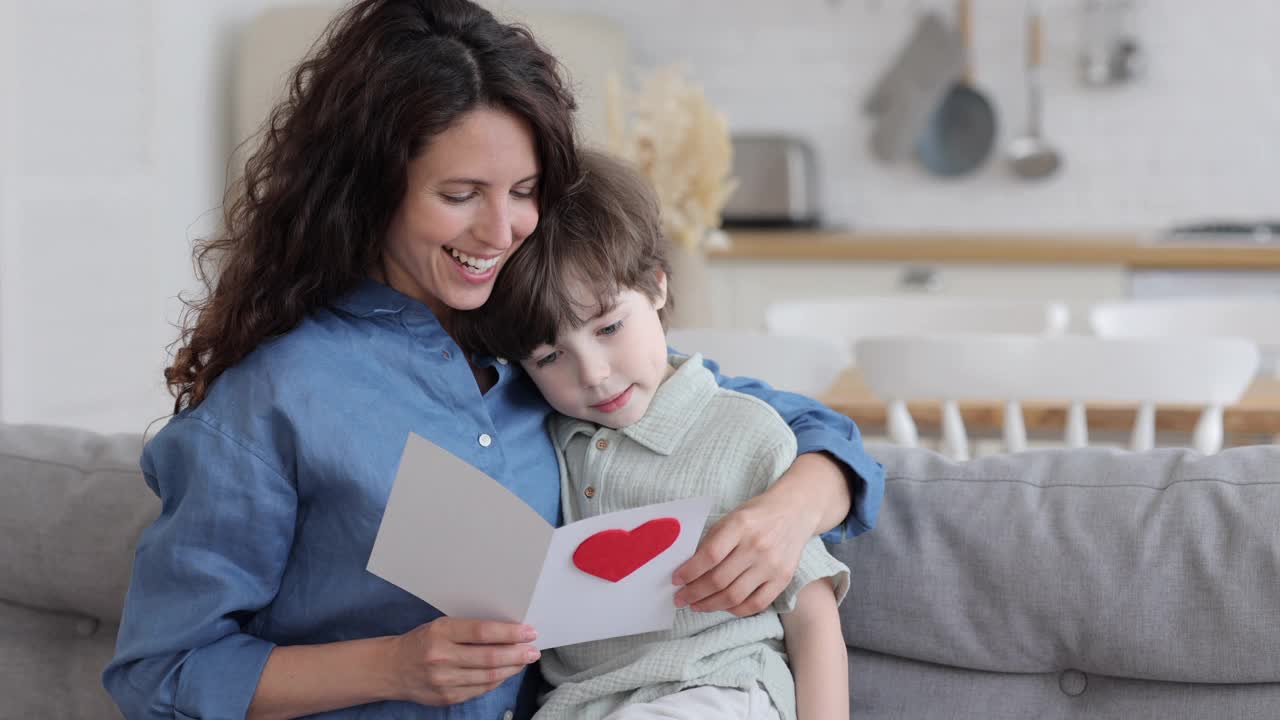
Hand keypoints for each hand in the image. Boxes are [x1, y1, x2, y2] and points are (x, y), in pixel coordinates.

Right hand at [388, 617, 539, 705]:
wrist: (391, 668)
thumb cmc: (421, 641)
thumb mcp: (441, 626)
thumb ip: (470, 629)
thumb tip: (507, 631)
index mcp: (441, 632)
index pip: (483, 632)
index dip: (510, 632)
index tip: (529, 631)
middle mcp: (441, 657)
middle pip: (490, 657)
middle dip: (517, 654)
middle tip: (534, 650)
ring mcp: (444, 681)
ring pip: (489, 676)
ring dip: (512, 668)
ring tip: (524, 660)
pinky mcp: (447, 698)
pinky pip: (480, 689)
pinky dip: (497, 681)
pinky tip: (507, 672)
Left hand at [671, 483, 817, 616]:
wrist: (795, 511)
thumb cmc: (757, 515)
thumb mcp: (731, 518)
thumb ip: (712, 541)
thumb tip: (688, 569)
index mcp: (741, 525)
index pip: (709, 556)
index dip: (689, 571)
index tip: (675, 580)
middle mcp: (757, 546)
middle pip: (719, 580)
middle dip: (694, 593)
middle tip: (680, 598)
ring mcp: (772, 565)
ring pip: (735, 596)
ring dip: (710, 605)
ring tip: (696, 605)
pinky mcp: (783, 579)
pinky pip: (756, 604)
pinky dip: (735, 610)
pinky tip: (722, 606)